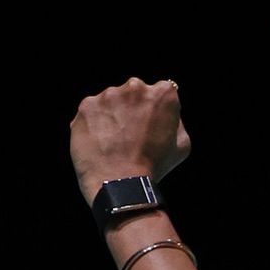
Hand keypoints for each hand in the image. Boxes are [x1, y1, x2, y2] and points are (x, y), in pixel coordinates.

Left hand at [70, 77, 190, 205]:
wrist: (121, 182)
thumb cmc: (155, 165)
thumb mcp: (183, 144)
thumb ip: (177, 121)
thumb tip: (166, 115)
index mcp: (163, 93)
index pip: (161, 91)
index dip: (157, 109)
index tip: (151, 123)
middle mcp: (135, 87)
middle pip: (134, 92)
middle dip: (133, 107)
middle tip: (131, 133)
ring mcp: (108, 95)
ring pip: (111, 101)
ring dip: (112, 115)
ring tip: (113, 141)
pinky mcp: (86, 106)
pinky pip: (91, 111)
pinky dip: (94, 123)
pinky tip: (100, 142)